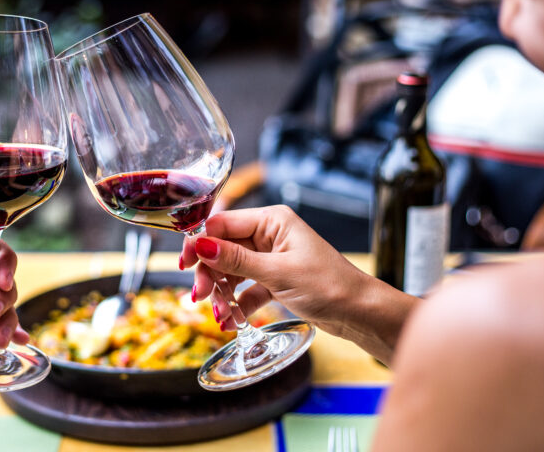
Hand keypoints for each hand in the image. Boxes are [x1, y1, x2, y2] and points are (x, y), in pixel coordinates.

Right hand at [182, 205, 371, 332]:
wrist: (359, 313)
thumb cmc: (329, 285)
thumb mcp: (278, 273)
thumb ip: (236, 260)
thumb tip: (201, 245)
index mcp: (272, 221)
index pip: (223, 223)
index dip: (201, 242)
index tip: (185, 263)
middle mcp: (270, 235)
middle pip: (224, 249)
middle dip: (210, 273)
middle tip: (199, 296)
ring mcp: (272, 258)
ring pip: (232, 271)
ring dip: (222, 293)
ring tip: (219, 314)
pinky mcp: (275, 279)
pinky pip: (247, 288)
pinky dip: (238, 303)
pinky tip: (231, 321)